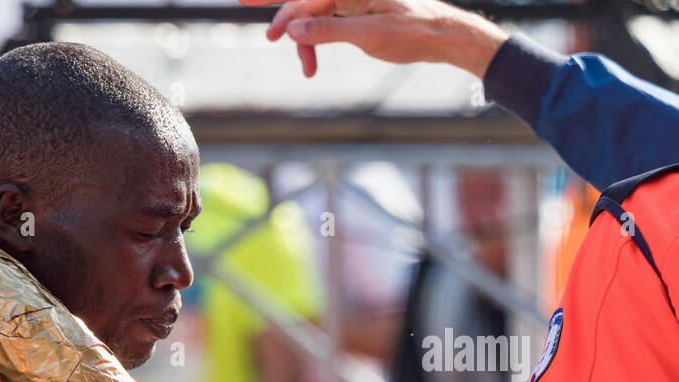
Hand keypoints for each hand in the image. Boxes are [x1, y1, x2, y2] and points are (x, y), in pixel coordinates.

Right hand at [238, 0, 508, 79]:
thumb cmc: (412, 32)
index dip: (278, 2)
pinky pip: (328, 21)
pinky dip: (318, 40)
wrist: (443, 36)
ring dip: (306, 39)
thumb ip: (328, 29)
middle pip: (307, 0)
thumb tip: (292, 28)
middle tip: (271, 39)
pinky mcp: (359, 10)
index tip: (245, 0)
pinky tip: (313, 59)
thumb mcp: (368, 34)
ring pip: (316, 14)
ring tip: (307, 68)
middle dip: (288, 20)